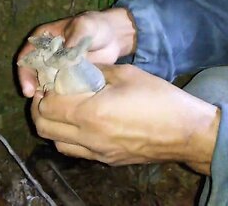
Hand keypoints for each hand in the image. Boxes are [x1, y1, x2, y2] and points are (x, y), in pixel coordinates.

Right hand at [17, 8, 135, 96]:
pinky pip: (61, 88)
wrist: (114, 37)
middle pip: (33, 74)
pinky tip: (66, 104)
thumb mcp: (84, 27)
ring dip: (47, 94)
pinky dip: (61, 97)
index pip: (26, 56)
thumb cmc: (95, 27)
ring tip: (51, 105)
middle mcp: (46, 55)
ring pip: (46, 83)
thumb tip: (64, 58)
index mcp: (43, 40)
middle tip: (40, 101)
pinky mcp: (69, 78)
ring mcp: (58, 68)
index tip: (29, 89)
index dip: (24, 73)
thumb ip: (73, 40)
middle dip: (34, 88)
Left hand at [31, 64, 220, 174]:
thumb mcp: (126, 74)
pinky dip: (67, 138)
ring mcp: (97, 152)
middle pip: (44, 128)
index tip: (49, 82)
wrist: (187, 133)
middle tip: (48, 95)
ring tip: (62, 110)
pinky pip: (75, 152)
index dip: (43, 92)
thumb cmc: (159, 98)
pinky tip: (79, 124)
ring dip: (52, 125)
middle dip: (39, 110)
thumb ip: (95, 70)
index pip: (48, 106)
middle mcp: (88, 136)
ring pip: (56, 142)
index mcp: (91, 112)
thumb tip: (75, 67)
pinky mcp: (106, 161)